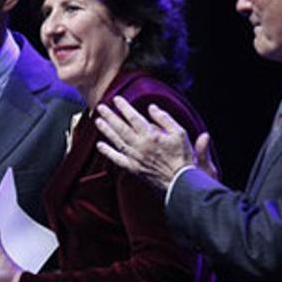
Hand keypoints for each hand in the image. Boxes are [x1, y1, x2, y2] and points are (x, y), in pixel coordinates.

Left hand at [94, 96, 217, 189]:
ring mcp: (135, 158)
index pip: (133, 118)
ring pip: (117, 141)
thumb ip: (165, 119)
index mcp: (151, 136)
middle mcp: (140, 146)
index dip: (124, 107)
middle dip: (110, 116)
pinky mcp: (133, 169)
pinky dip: (108, 152)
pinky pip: (117, 159)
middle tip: (100, 107)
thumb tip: (152, 108)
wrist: (180, 182)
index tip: (116, 99)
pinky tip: (100, 145)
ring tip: (98, 121)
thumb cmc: (183, 157)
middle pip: (121, 128)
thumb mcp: (180, 133)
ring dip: (106, 130)